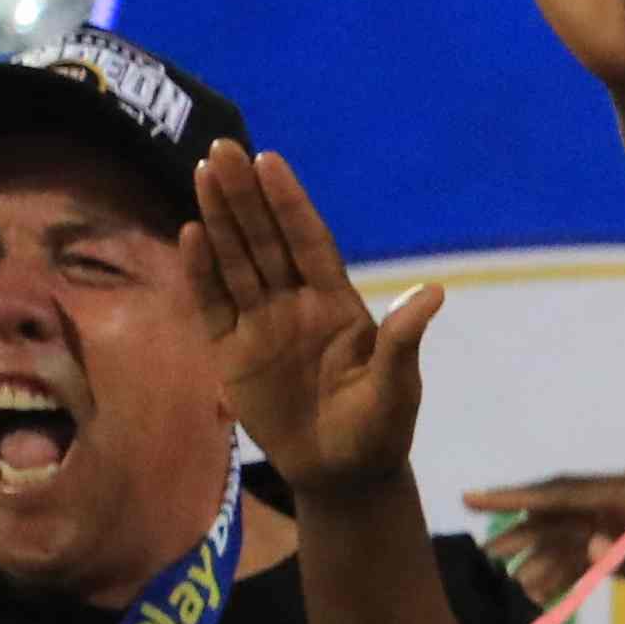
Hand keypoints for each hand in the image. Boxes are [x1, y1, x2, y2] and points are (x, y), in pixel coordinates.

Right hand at [186, 147, 436, 505]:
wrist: (343, 474)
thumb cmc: (379, 430)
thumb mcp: (396, 387)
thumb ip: (403, 340)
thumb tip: (434, 292)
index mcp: (338, 305)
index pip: (309, 242)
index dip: (290, 203)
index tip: (270, 161)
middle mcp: (296, 304)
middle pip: (266, 241)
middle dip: (244, 196)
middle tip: (221, 149)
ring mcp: (261, 324)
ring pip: (236, 262)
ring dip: (219, 220)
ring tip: (201, 173)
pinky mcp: (232, 351)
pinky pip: (213, 304)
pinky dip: (201, 272)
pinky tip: (190, 235)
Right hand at [476, 469, 624, 612]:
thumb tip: (590, 550)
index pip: (565, 492)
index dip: (516, 495)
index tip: (473, 497)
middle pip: (564, 514)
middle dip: (522, 531)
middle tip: (483, 550)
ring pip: (580, 538)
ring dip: (547, 558)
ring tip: (511, 581)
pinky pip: (603, 556)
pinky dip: (577, 571)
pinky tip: (553, 590)